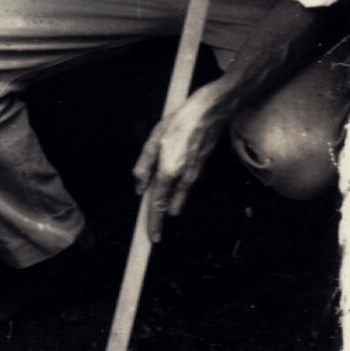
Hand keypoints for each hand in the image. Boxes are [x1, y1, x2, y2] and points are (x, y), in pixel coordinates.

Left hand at [132, 83, 229, 242]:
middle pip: (169, 207)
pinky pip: (184, 187)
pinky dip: (175, 190)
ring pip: (178, 198)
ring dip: (167, 203)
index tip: (152, 238)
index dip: (153, 222)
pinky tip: (169, 179)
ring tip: (157, 202)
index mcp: (168, 171)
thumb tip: (139, 187)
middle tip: (152, 225)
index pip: (158, 204)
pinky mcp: (200, 170)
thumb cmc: (180, 122)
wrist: (210, 112)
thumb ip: (144, 165)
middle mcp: (183, 178)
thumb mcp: (153, 140)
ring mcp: (194, 175)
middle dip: (159, 216)